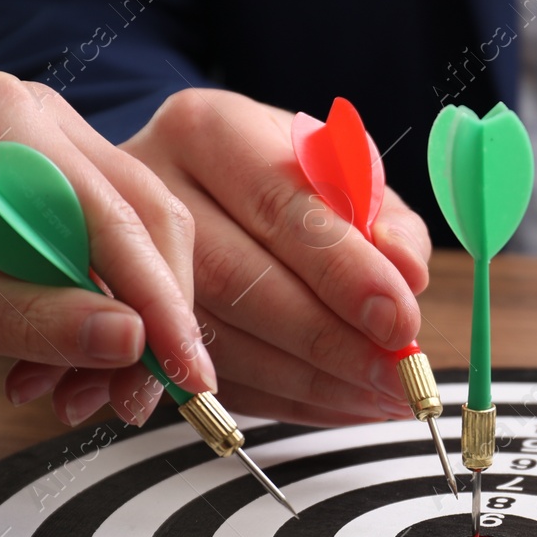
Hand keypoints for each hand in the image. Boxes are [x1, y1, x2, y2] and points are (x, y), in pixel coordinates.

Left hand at [0, 72, 209, 424]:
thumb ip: (27, 319)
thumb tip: (131, 340)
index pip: (112, 215)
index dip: (160, 302)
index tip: (188, 373)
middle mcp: (41, 123)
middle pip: (146, 226)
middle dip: (152, 325)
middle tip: (135, 403)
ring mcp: (55, 155)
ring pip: (137, 251)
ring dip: (124, 336)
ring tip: (79, 401)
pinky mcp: (58, 195)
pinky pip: (108, 264)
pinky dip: (97, 327)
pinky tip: (60, 374)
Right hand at [111, 88, 431, 425]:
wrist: (204, 187)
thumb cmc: (284, 176)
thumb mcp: (340, 169)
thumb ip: (384, 217)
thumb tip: (408, 272)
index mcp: (208, 131)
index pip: (281, 207)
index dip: (344, 272)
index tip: (399, 321)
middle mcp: (152, 188)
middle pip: (239, 281)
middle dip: (331, 340)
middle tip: (398, 374)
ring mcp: (128, 262)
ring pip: (220, 340)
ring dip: (313, 382)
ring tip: (384, 397)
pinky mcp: (136, 325)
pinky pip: (213, 376)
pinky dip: (288, 400)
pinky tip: (344, 404)